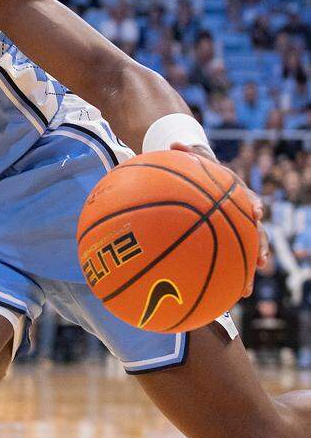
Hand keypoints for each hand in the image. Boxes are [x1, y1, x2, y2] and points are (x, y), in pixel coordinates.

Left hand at [171, 142, 267, 296]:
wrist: (205, 178)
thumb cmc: (198, 170)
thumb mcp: (193, 160)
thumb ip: (187, 154)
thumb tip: (175, 143)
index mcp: (236, 194)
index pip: (249, 198)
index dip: (254, 205)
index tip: (257, 213)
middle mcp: (241, 214)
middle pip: (256, 232)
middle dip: (261, 247)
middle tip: (262, 262)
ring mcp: (236, 229)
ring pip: (246, 251)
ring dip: (246, 270)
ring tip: (244, 291)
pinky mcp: (225, 240)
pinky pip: (227, 258)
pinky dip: (224, 275)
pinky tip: (218, 294)